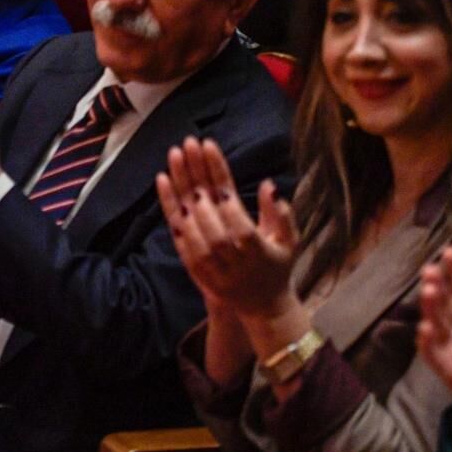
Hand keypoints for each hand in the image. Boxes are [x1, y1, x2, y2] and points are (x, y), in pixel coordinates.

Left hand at [156, 137, 296, 319]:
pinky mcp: (193, 265)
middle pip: (206, 207)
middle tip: (187, 144)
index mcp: (255, 244)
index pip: (232, 204)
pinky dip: (167, 206)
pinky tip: (162, 181)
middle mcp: (228, 253)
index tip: (208, 145)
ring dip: (179, 185)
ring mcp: (208, 260)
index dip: (219, 174)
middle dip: (195, 173)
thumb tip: (269, 185)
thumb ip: (281, 213)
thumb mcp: (289, 242)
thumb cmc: (277, 267)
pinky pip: (176, 232)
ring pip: (188, 218)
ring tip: (174, 155)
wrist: (261, 307)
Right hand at [420, 246, 451, 451]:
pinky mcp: (448, 368)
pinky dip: (428, 340)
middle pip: (447, 300)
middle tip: (431, 268)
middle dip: (438, 283)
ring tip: (430, 290)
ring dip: (431, 305)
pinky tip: (426, 328)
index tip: (451, 251)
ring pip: (437, 321)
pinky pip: (433, 352)